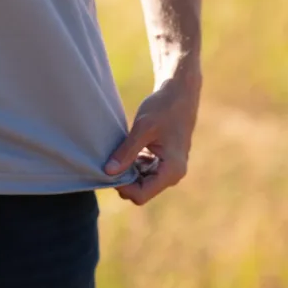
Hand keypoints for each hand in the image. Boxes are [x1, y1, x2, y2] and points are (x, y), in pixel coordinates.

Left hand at [103, 65, 200, 205]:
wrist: (180, 93)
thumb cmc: (164, 108)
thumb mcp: (143, 128)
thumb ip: (126, 152)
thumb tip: (108, 172)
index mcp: (172, 170)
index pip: (141, 195)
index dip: (122, 186)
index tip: (109, 168)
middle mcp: (172, 174)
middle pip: (140, 191)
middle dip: (123, 179)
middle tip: (109, 159)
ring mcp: (168, 169)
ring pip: (140, 182)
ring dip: (127, 171)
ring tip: (116, 152)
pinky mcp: (163, 161)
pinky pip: (143, 171)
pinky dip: (132, 164)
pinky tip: (124, 149)